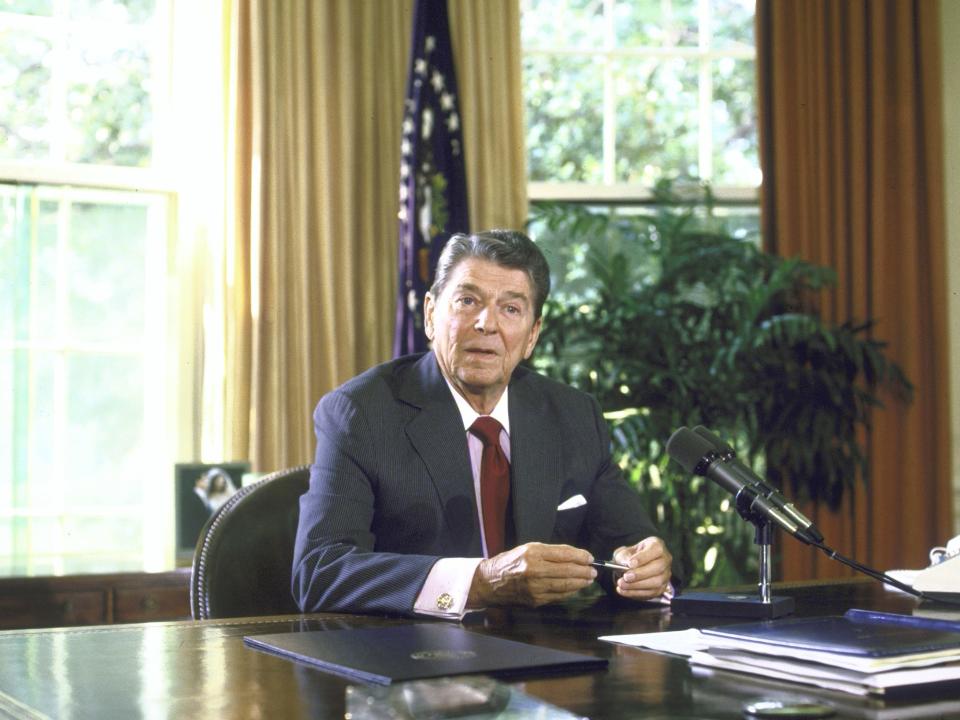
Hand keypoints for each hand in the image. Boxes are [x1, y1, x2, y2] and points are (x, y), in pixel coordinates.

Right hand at [467, 542, 596, 607]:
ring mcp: (535, 588)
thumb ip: (551, 552)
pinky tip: (576, 588)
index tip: (590, 558)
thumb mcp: (528, 548)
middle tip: (594, 571)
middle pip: (567, 571)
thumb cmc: (511, 561)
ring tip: (589, 579)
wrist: (491, 582)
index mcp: (533, 554)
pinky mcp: (536, 600)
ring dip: (581, 583)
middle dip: (584, 571)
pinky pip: (559, 596)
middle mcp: (534, 570)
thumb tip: (575, 555)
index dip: (580, 556)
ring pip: (565, 585)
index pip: (563, 554)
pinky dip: (570, 592)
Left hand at [612, 537, 672, 600]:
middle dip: (640, 574)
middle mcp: (665, 559)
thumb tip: (625, 563)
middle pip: (658, 567)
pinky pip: (651, 593)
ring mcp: (665, 575)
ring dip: (637, 585)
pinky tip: (624, 590)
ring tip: (622, 584)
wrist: (631, 567)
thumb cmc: (630, 556)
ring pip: (656, 582)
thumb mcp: (624, 552)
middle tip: (626, 577)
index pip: (656, 549)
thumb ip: (624, 556)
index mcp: (657, 545)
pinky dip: (636, 593)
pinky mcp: (661, 588)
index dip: (643, 557)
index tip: (630, 563)